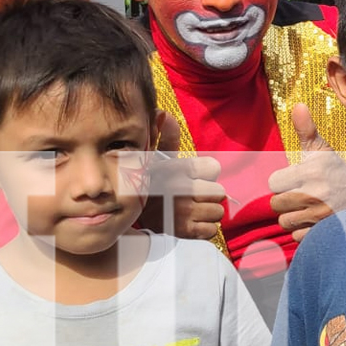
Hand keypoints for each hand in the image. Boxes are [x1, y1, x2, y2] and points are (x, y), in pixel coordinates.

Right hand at [143, 112, 226, 239]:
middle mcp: (183, 190)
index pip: (215, 168)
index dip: (206, 174)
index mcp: (179, 169)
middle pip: (219, 192)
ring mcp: (184, 212)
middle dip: (208, 194)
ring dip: (207, 212)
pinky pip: (211, 230)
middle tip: (192, 195)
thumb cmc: (146, 181)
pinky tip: (190, 222)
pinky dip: (203, 228)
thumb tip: (164, 113)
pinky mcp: (184, 231)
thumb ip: (166, 136)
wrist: (126, 212)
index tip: (192, 177)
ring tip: (191, 209)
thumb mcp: (154, 156)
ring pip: (217, 212)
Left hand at [269, 105, 345, 240]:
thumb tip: (297, 106)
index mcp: (310, 172)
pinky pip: (297, 235)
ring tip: (305, 207)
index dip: (282, 181)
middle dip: (285, 199)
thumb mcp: (321, 148)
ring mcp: (319, 215)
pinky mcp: (323, 231)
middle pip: (276, 204)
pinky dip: (302, 230)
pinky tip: (313, 219)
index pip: (273, 183)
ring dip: (292, 216)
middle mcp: (314, 195)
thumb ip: (306, 128)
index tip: (294, 179)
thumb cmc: (336, 168)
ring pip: (285, 221)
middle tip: (299, 193)